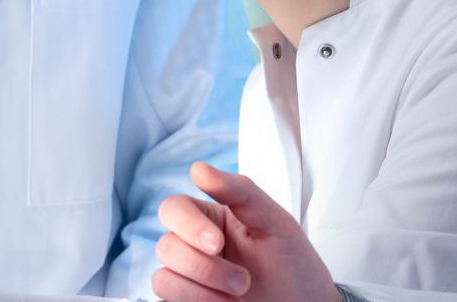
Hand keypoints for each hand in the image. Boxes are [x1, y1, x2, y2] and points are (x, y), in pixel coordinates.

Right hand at [154, 162, 340, 301]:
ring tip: (237, 295)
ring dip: (202, 289)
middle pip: (166, 245)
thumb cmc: (293, 266)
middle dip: (204, 266)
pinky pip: (168, 299)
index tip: (217, 243)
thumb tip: (198, 168)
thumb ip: (239, 191)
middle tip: (242, 280)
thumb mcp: (275, 222)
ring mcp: (190, 278)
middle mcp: (193, 247)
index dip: (188, 225)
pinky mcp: (189, 301)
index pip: (174, 208)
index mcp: (210, 219)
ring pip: (163, 278)